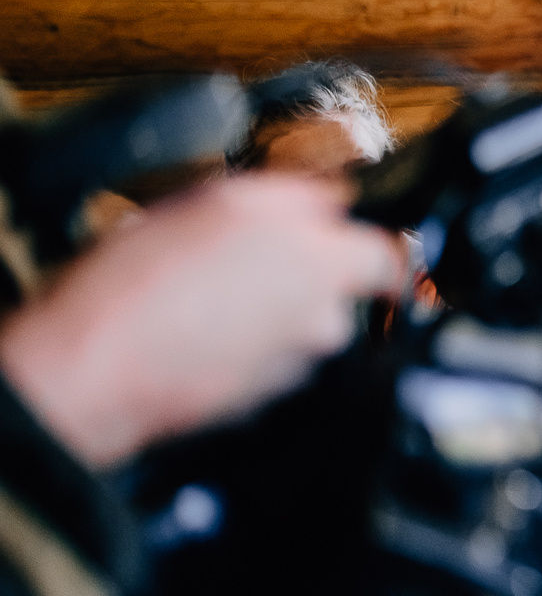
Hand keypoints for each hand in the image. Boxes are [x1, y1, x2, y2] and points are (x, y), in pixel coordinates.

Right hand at [0, 175, 403, 467]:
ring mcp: (295, 364)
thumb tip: (336, 197)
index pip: (392, 257)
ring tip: (207, 293)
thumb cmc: (144, 281)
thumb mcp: (222, 201)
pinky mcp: (263, 399)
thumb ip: (299, 196)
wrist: (95, 364)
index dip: (366, 244)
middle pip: (343, 290)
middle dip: (307, 274)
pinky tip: (199, 328)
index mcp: (328, 265)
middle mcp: (324, 319)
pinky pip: (269, 359)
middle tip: (246, 258)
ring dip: (269, 307)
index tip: (348, 241)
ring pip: (302, 324)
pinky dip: (245, 343)